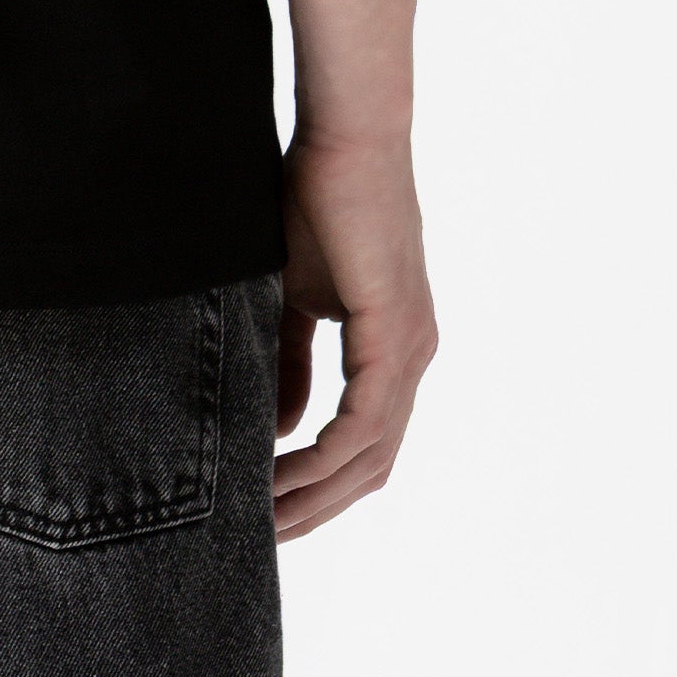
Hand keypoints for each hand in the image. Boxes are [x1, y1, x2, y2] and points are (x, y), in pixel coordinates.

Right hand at [273, 128, 436, 540]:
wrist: (345, 137)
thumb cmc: (315, 200)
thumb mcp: (290, 298)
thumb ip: (287, 363)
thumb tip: (279, 430)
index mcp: (395, 348)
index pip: (365, 444)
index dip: (319, 486)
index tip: (268, 511)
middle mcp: (414, 357)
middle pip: (374, 466)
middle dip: (318, 508)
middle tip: (261, 539)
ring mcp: (412, 349)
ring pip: (372, 455)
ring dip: (316, 494)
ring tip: (262, 518)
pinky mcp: (397, 335)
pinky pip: (365, 422)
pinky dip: (324, 456)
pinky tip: (282, 473)